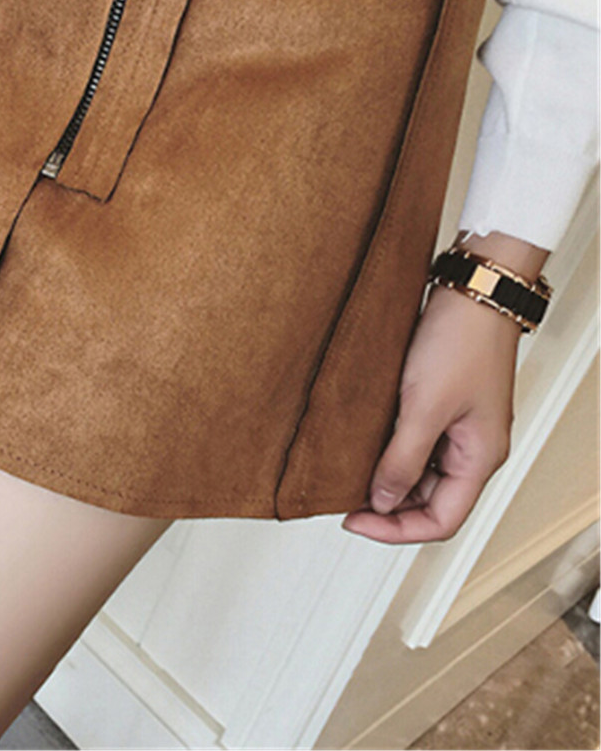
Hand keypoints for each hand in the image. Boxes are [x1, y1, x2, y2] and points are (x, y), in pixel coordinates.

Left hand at [340, 282, 521, 544]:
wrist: (470, 291)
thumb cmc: (461, 341)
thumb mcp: (423, 407)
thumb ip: (402, 460)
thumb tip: (382, 501)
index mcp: (480, 458)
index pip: (441, 521)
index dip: (395, 530)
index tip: (352, 520)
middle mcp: (472, 448)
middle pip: (429, 501)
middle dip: (387, 506)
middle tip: (342, 497)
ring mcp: (458, 426)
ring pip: (420, 473)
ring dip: (386, 476)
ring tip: (348, 472)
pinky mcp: (442, 404)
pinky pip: (415, 442)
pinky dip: (389, 449)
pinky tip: (362, 443)